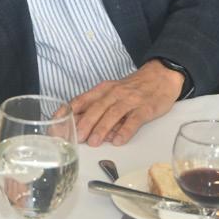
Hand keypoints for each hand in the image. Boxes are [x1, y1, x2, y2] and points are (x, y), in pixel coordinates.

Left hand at [69, 60, 183, 146]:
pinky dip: (125, 130)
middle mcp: (115, 93)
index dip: (69, 112)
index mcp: (103, 90)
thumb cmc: (133, 88)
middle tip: (76, 137)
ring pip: (113, 114)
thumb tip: (81, 127)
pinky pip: (134, 120)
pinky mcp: (145, 108)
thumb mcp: (112, 92)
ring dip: (102, 128)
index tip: (57, 122)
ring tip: (93, 142)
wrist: (161, 76)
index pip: (82, 100)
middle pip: (96, 108)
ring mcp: (130, 100)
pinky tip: (118, 140)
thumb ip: (98, 108)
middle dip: (85, 123)